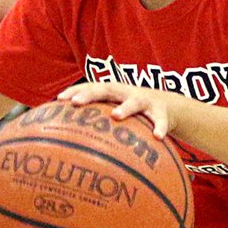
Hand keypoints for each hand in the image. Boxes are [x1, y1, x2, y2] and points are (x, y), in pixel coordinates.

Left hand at [57, 82, 181, 138]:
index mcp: (112, 92)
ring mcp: (144, 100)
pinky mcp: (161, 112)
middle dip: (90, 94)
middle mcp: (126, 92)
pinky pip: (160, 120)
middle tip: (76, 102)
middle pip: (106, 89)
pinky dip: (159, 127)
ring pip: (134, 102)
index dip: (75, 91)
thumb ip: (96, 120)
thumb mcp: (114, 109)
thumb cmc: (131, 110)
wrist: (167, 105)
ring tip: (116, 116)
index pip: (90, 87)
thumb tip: (68, 139)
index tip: (59, 99)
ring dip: (125, 108)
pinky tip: (157, 137)